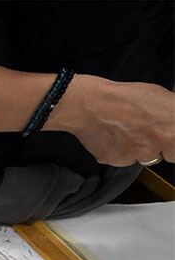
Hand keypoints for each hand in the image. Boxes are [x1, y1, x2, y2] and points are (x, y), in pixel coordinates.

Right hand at [47, 74, 174, 166]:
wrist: (93, 106)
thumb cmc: (125, 98)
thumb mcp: (163, 98)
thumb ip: (172, 114)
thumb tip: (171, 119)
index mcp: (172, 128)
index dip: (173, 139)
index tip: (168, 134)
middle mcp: (158, 144)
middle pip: (169, 156)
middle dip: (162, 147)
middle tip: (151, 132)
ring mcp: (139, 155)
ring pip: (146, 158)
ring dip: (141, 149)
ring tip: (130, 131)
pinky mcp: (121, 162)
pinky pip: (126, 160)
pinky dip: (122, 151)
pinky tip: (117, 137)